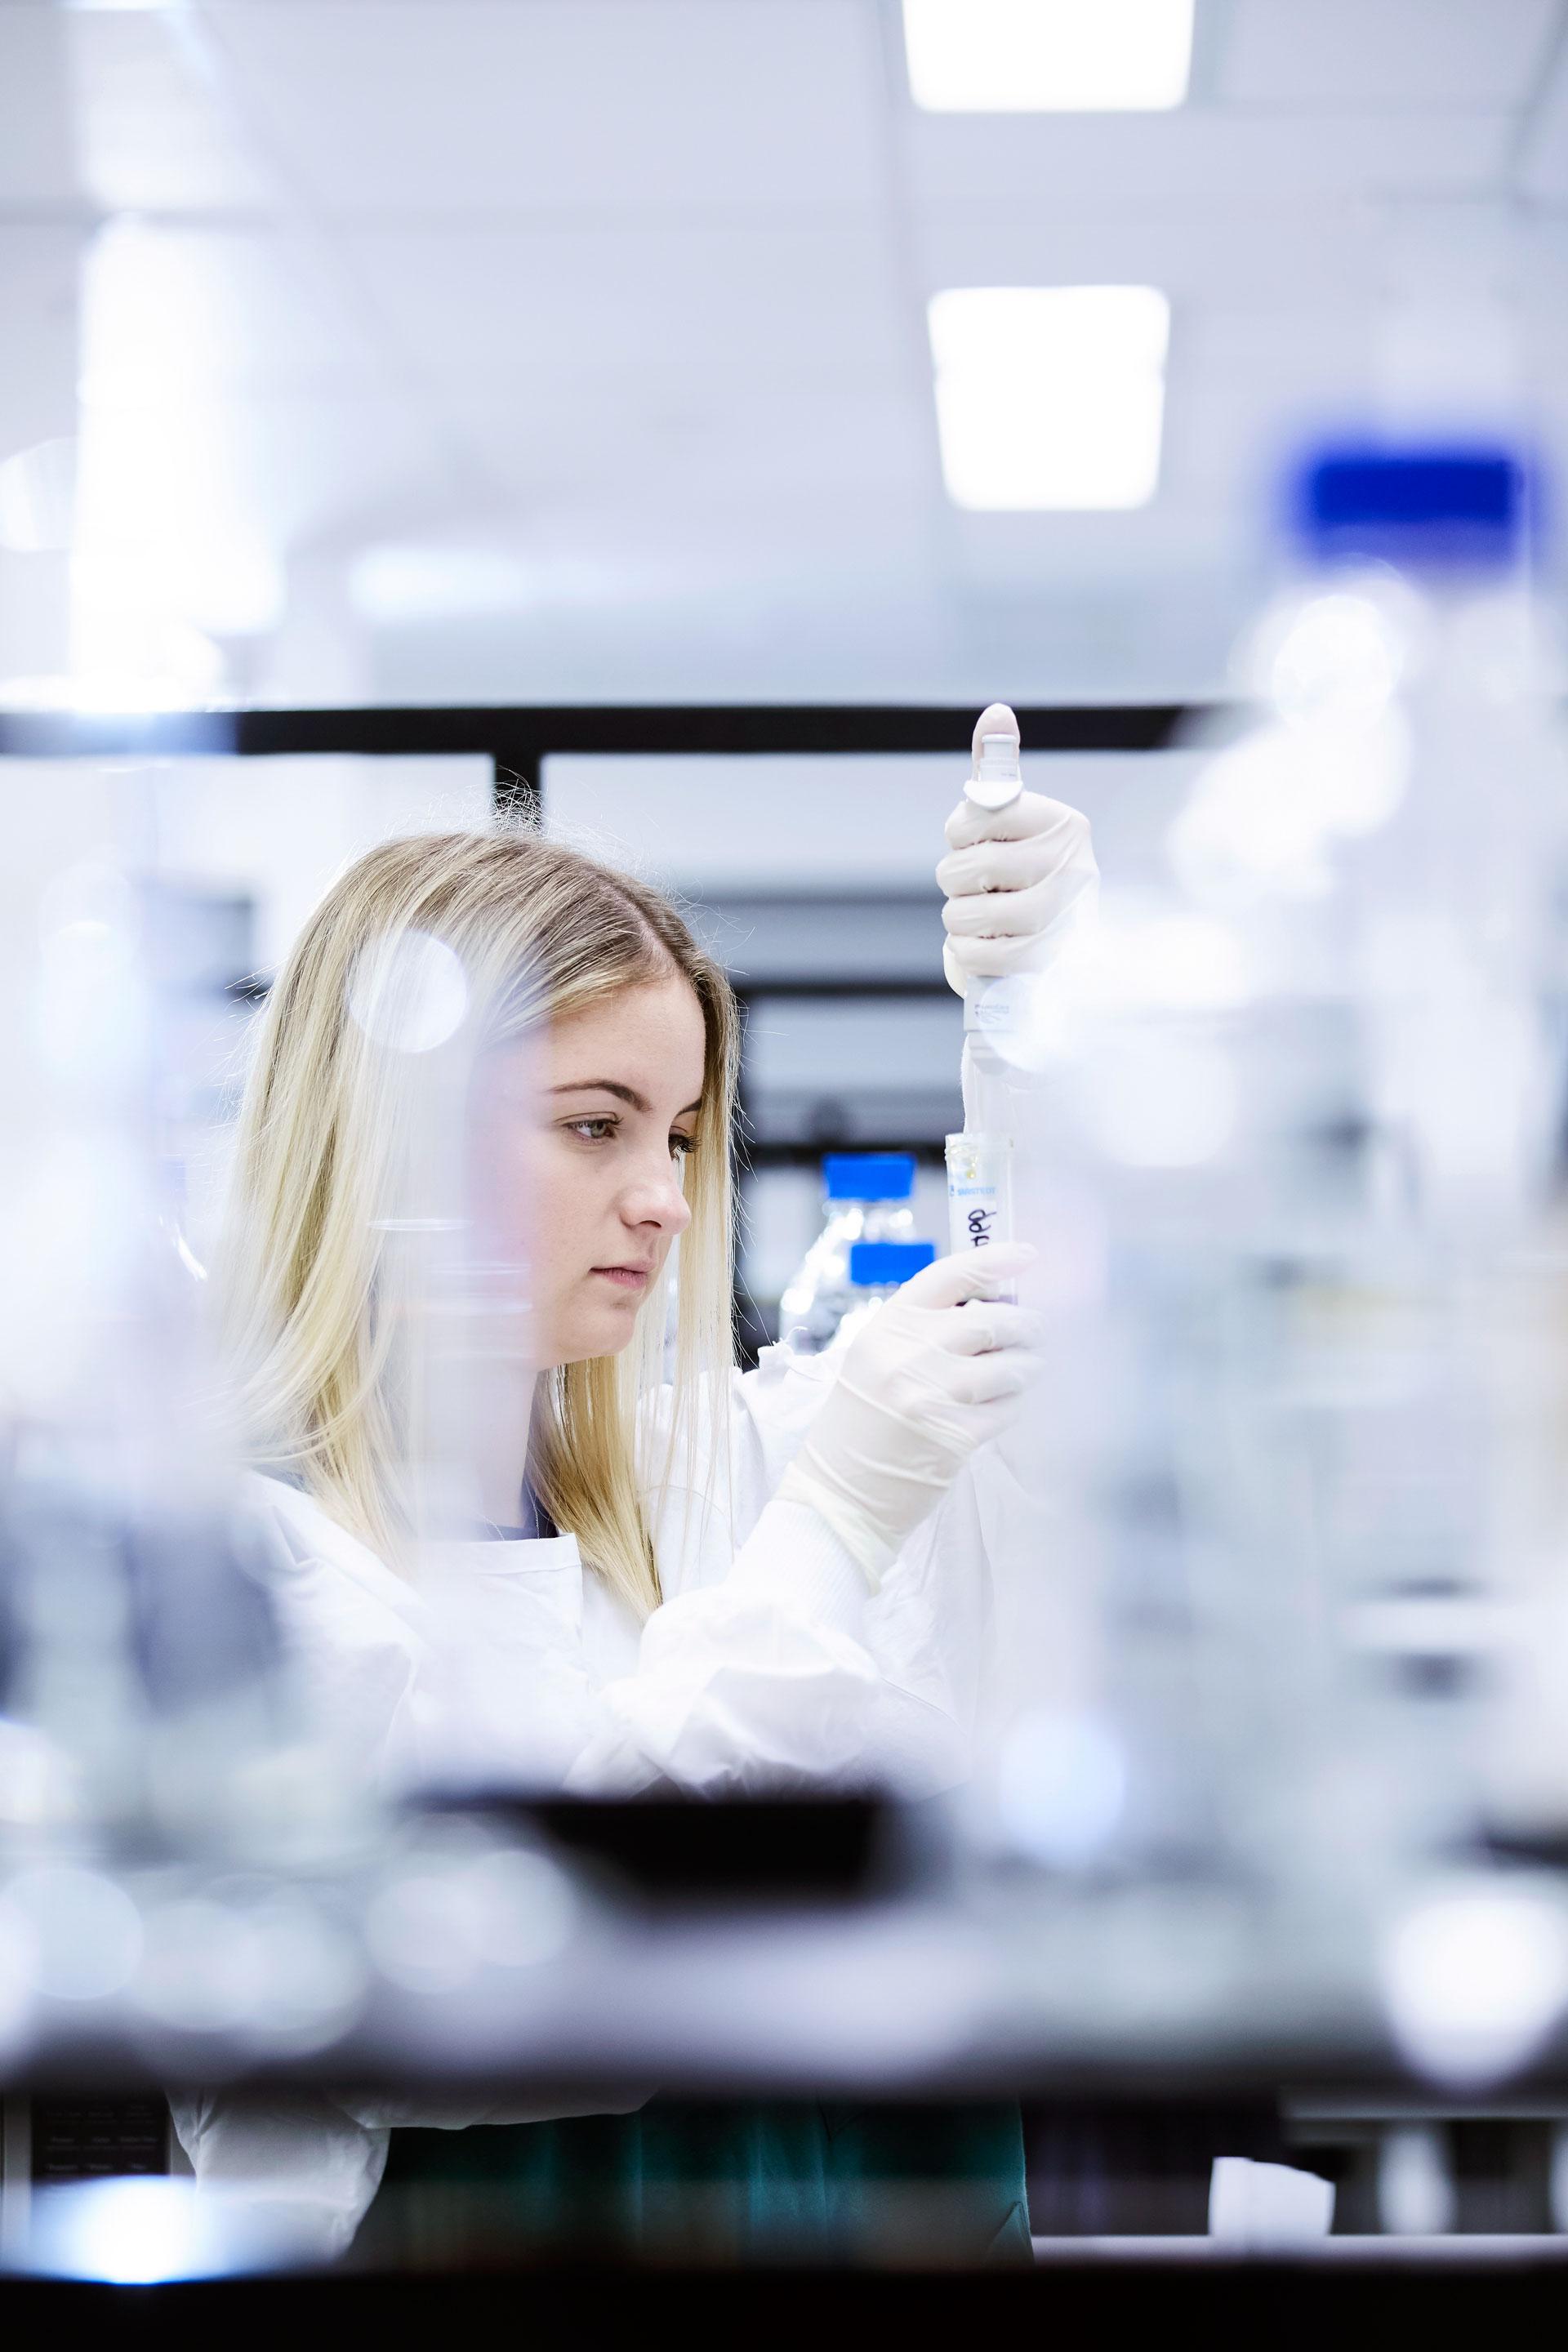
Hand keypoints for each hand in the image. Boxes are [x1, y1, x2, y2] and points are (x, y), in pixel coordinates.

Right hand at [776, 1246, 1040, 1583]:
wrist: (839, 1493)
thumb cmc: (861, 1423)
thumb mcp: (876, 1359)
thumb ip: (924, 1330)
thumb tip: (993, 1305)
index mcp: (887, 1325)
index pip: (951, 1275)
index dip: (996, 1259)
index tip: (1028, 1256)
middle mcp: (909, 1353)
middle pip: (992, 1320)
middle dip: (1025, 1325)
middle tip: (1035, 1331)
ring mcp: (934, 1394)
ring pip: (1010, 1366)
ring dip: (1027, 1368)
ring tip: (1023, 1372)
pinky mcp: (956, 1434)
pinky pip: (1008, 1409)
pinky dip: (1013, 1406)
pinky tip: (1002, 1409)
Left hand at [937, 710, 1097, 994]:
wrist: (1063, 953)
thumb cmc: (1026, 878)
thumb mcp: (1011, 822)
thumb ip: (998, 769)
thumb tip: (997, 712)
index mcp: (1063, 823)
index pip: (972, 818)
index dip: (958, 836)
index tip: (977, 843)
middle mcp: (1074, 865)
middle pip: (965, 869)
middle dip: (957, 882)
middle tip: (981, 888)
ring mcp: (1065, 918)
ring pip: (970, 914)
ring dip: (959, 920)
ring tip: (981, 918)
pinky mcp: (1050, 964)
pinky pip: (982, 956)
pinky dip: (967, 954)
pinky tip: (982, 946)